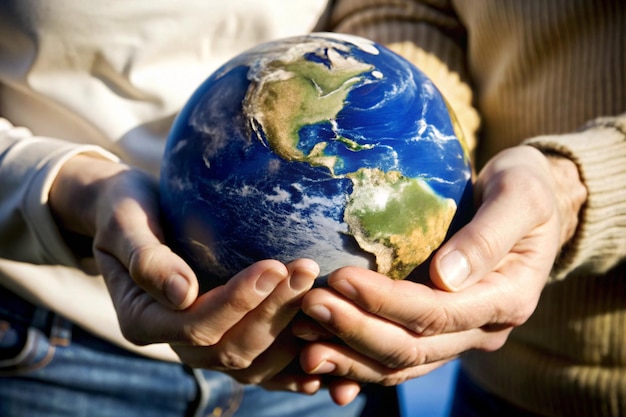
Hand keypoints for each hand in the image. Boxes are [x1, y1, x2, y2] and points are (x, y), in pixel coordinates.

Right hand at [49, 155, 322, 391]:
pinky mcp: (224, 335)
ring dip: (288, 332)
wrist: (133, 214)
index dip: (237, 302)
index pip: (196, 326)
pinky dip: (290, 362)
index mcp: (143, 320)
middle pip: (230, 347)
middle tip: (305, 270)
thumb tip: (183, 294)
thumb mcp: (124, 223)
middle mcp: (173, 341)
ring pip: (251, 361)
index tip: (273, 266)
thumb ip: (147, 258)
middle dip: (272, 312)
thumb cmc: (125, 209)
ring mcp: (201, 344)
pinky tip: (321, 346)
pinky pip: (260, 362)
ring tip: (320, 293)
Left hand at [294, 146, 586, 398]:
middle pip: (413, 347)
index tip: (339, 279)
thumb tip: (446, 277)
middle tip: (307, 305)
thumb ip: (488, 236)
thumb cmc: (524, 189)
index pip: (437, 314)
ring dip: (350, 354)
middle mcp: (482, 329)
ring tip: (302, 337)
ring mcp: (460, 336)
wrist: (530, 206)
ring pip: (401, 363)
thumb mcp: (518, 198)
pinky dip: (358, 362)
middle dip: (356, 330)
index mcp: (507, 299)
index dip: (385, 302)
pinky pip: (397, 359)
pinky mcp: (438, 331)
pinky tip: (322, 355)